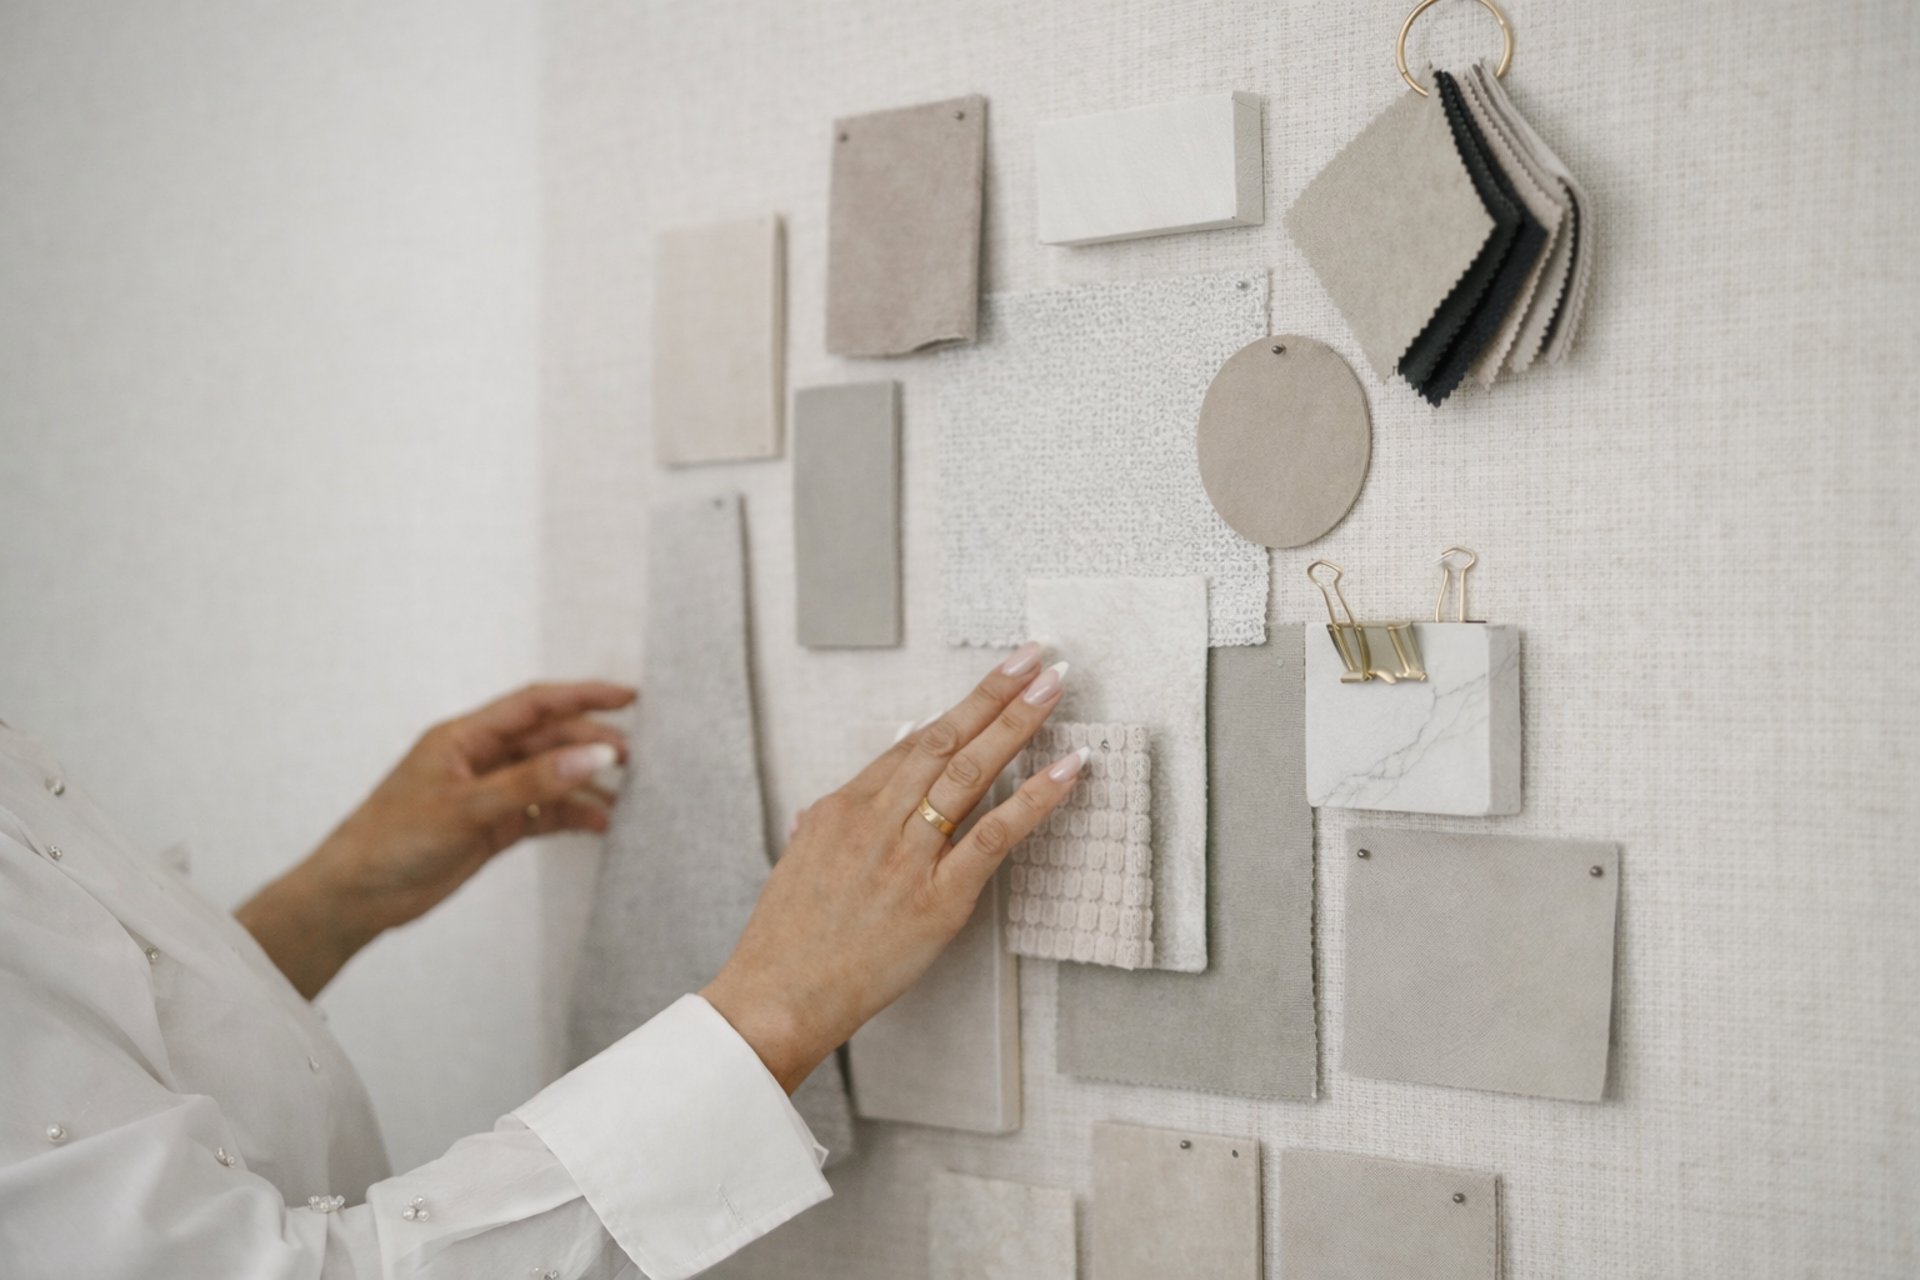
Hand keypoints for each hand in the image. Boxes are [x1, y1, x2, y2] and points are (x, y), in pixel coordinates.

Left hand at [239, 681, 635, 996]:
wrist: (357, 896)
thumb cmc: (393, 839)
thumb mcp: (466, 806)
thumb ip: (532, 780)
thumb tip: (595, 755)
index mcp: (465, 737)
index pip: (533, 705)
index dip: (582, 696)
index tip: (628, 698)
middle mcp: (480, 759)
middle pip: (547, 740)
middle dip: (590, 743)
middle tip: (634, 757)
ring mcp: (487, 794)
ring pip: (548, 778)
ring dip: (584, 783)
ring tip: (627, 794)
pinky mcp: (492, 828)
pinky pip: (541, 813)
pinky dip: (570, 816)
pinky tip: (599, 824)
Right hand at [701, 644, 1085, 1092]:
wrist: (778, 996)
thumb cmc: (789, 940)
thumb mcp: (799, 861)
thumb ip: (828, 819)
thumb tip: (847, 788)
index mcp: (843, 808)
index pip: (913, 742)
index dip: (961, 706)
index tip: (997, 677)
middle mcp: (876, 821)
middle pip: (945, 740)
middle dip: (995, 694)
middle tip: (1036, 658)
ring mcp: (908, 858)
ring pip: (970, 773)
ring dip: (1018, 724)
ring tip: (1053, 689)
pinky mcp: (938, 899)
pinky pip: (994, 837)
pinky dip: (1034, 798)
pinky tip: (1067, 770)